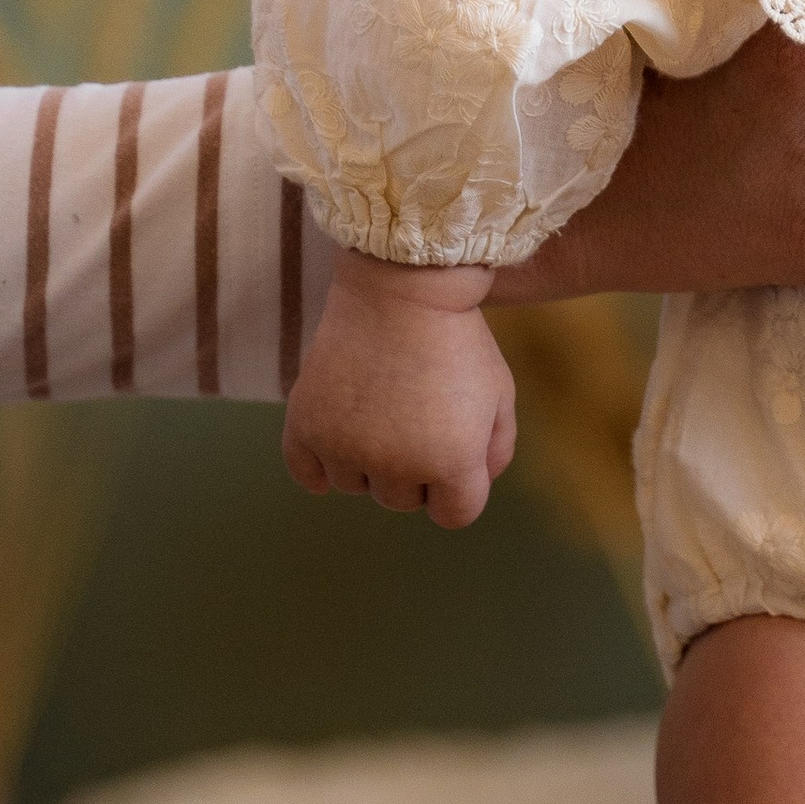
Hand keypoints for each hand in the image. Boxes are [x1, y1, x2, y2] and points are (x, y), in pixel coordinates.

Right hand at [281, 249, 516, 525]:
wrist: (401, 288)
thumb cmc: (457, 341)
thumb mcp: (499, 395)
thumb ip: (495, 450)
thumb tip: (472, 484)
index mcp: (450, 462)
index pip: (454, 515)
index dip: (457, 487)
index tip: (452, 452)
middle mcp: (394, 464)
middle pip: (402, 500)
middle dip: (413, 469)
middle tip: (415, 415)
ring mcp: (344, 446)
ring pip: (355, 485)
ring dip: (367, 460)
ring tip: (379, 407)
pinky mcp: (305, 424)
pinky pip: (307, 474)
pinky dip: (319, 464)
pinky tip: (337, 438)